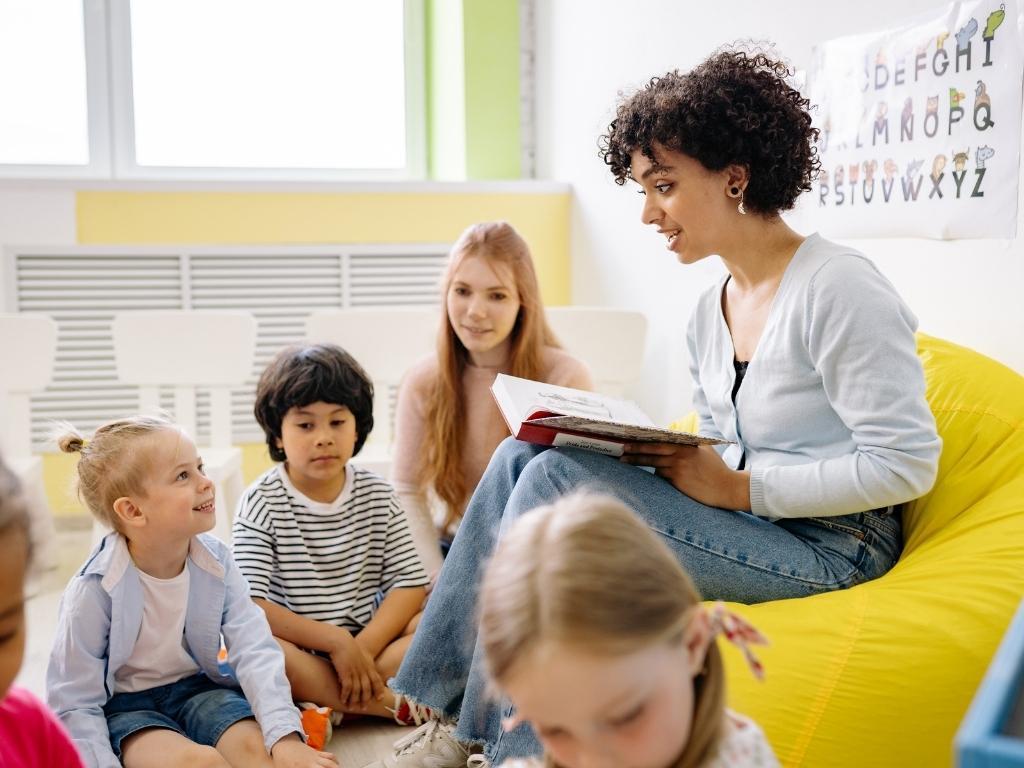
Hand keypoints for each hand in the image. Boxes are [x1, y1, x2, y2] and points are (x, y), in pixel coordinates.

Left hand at [271, 733, 337, 766]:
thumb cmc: (282, 760)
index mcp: (303, 767)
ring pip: (331, 761)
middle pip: (329, 766)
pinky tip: (336, 765)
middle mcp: (312, 762)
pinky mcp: (317, 752)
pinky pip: (329, 755)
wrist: (284, 743)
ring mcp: (316, 756)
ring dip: (336, 767)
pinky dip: (335, 760)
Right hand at [327, 628, 385, 708]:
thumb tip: (361, 672)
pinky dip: (345, 695)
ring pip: (357, 690)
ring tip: (352, 708)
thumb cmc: (349, 647)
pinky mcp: (346, 672)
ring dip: (354, 700)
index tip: (380, 698)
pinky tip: (343, 700)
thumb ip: (362, 664)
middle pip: (367, 688)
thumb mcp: (360, 655)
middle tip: (364, 708)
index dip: (379, 690)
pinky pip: (347, 687)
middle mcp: (363, 670)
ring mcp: (355, 671)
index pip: (376, 680)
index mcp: (368, 665)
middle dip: (366, 699)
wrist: (341, 641)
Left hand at [620, 443, 750, 510]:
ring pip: (653, 464)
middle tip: (621, 449)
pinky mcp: (678, 481)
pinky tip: (649, 475)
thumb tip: (672, 439)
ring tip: (624, 461)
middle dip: (635, 450)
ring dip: (638, 462)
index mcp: (687, 445)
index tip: (631, 438)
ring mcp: (679, 468)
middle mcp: (681, 455)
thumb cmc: (716, 470)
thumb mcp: (704, 451)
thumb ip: (689, 445)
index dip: (645, 439)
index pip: (661, 440)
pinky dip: (656, 475)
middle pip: (652, 450)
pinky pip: (661, 476)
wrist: (728, 488)